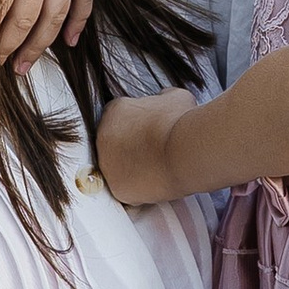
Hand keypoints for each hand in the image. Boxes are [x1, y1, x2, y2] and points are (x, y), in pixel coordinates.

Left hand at [97, 89, 194, 206]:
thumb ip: (161, 99)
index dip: (136, 127)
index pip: (118, 119)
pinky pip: (127, 191)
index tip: (149, 134)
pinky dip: (139, 190)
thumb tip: (164, 99)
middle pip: (114, 146)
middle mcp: (103, 137)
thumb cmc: (180, 122)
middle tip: (153, 153)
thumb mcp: (173, 97)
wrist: (185, 150)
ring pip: (119, 170)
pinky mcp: (117, 188)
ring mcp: (107, 165)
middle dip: (132, 149)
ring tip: (157, 170)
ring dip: (134, 170)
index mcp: (113, 112)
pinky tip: (156, 184)